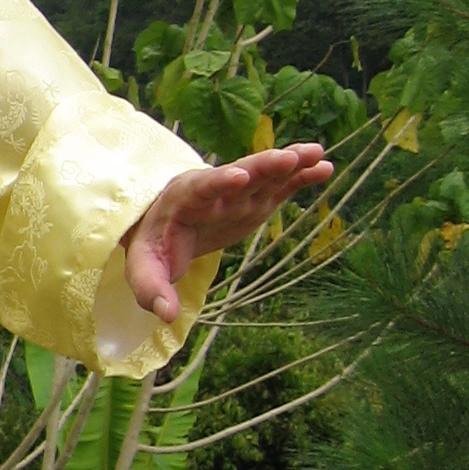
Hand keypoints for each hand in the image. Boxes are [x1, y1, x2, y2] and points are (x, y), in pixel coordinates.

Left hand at [124, 142, 333, 323]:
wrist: (163, 229)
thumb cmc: (154, 248)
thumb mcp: (144, 269)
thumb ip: (151, 290)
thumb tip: (167, 316)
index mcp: (184, 201)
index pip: (202, 189)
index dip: (219, 182)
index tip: (239, 176)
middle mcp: (213, 190)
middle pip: (239, 174)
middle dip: (262, 166)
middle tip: (288, 158)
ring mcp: (237, 193)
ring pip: (264, 175)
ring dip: (289, 163)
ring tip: (316, 153)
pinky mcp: (254, 200)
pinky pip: (279, 185)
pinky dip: (299, 177)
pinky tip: (324, 168)